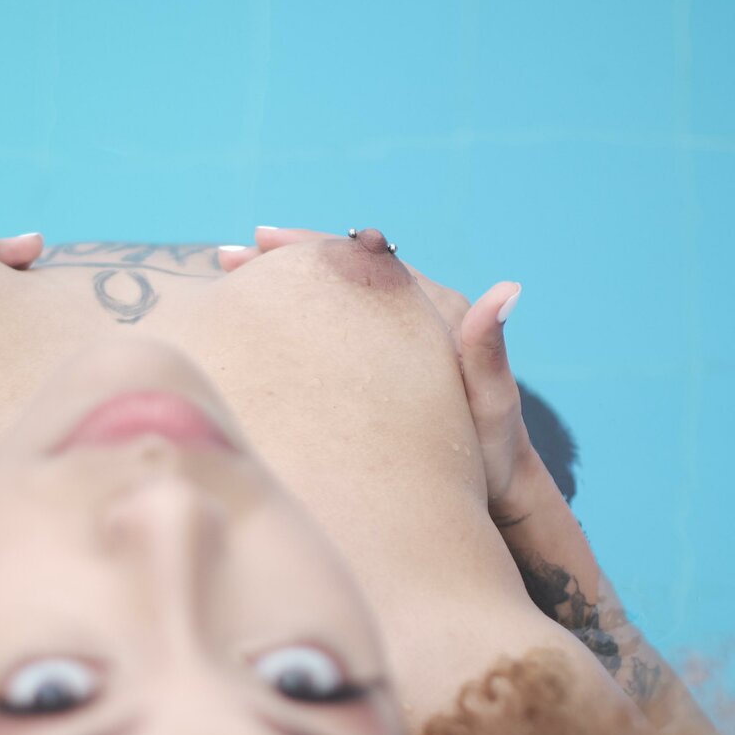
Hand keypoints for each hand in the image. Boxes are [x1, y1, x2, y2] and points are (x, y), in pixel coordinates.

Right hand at [215, 225, 534, 508]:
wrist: (497, 493)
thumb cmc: (492, 461)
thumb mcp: (490, 411)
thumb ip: (487, 353)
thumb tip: (506, 289)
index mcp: (438, 311)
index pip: (364, 263)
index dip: (310, 248)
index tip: (260, 241)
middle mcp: (418, 314)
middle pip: (341, 272)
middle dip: (284, 258)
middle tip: (229, 254)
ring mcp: (398, 338)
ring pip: (332, 297)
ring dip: (284, 283)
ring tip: (230, 273)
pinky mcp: (385, 365)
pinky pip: (333, 327)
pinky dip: (295, 317)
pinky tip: (258, 325)